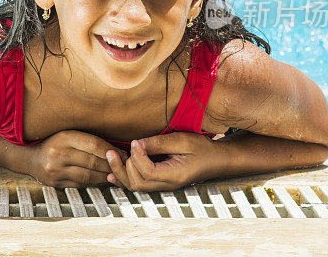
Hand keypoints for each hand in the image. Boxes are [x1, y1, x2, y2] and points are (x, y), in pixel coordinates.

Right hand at [27, 130, 128, 187]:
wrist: (30, 157)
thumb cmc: (54, 142)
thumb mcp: (68, 134)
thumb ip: (88, 139)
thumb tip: (115, 150)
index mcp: (64, 137)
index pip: (94, 145)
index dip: (111, 151)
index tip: (121, 154)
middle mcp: (59, 154)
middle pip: (92, 162)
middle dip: (110, 166)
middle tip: (122, 166)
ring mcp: (56, 171)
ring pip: (88, 176)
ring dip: (104, 177)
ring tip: (114, 174)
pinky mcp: (56, 183)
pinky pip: (80, 184)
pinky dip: (93, 183)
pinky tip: (101, 180)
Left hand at [104, 132, 225, 190]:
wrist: (216, 160)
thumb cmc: (203, 148)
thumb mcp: (182, 140)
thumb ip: (159, 143)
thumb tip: (136, 144)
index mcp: (174, 175)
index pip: (147, 172)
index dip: (137, 157)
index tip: (135, 142)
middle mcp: (167, 185)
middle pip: (137, 183)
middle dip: (122, 166)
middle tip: (113, 150)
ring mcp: (162, 186)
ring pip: (135, 186)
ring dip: (120, 172)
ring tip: (110, 156)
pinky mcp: (159, 182)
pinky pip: (138, 185)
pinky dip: (123, 179)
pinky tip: (111, 173)